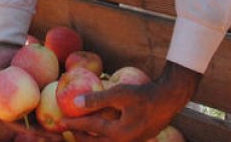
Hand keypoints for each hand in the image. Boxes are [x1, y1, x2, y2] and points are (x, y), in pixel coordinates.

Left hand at [62, 61, 199, 141]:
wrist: (169, 100)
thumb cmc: (145, 95)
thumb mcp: (120, 94)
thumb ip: (98, 99)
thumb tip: (76, 102)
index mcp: (118, 134)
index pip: (89, 129)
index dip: (73, 124)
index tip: (60, 121)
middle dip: (79, 136)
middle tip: (67, 128)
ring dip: (90, 138)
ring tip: (79, 131)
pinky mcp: (136, 140)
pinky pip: (113, 141)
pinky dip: (102, 136)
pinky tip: (99, 129)